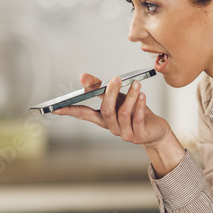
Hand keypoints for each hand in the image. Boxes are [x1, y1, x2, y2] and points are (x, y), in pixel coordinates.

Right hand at [52, 73, 170, 147]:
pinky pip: (137, 119)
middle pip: (106, 111)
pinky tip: (143, 95)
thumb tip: (82, 76)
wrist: (155, 130)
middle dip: (110, 93)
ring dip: (130, 97)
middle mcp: (111, 127)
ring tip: (137, 84)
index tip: (56, 107)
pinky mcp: (138, 136)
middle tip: (116, 78)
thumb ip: (100, 88)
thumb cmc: (134, 112)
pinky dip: (141, 106)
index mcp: (103, 119)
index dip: (70, 111)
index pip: (83, 114)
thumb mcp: (118, 98)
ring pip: (123, 113)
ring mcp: (124, 133)